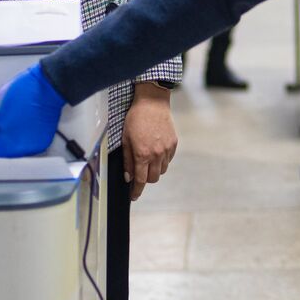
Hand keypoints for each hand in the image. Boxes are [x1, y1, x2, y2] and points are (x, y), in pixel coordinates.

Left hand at [0, 63, 66, 157]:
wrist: (46, 89)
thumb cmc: (21, 92)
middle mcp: (12, 147)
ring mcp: (27, 148)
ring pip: (8, 157)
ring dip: (1, 151)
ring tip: (1, 138)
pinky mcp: (39, 146)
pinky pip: (23, 152)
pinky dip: (18, 147)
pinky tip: (17, 137)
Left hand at [122, 83, 176, 200]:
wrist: (152, 103)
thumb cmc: (135, 119)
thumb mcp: (125, 139)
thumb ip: (127, 160)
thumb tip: (128, 176)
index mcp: (142, 154)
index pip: (140, 180)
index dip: (136, 191)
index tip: (134, 196)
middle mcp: (156, 154)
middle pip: (153, 178)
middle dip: (145, 180)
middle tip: (139, 174)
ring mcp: (166, 149)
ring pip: (162, 170)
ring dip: (154, 170)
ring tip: (148, 160)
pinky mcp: (173, 143)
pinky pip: (168, 160)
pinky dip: (162, 161)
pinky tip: (156, 152)